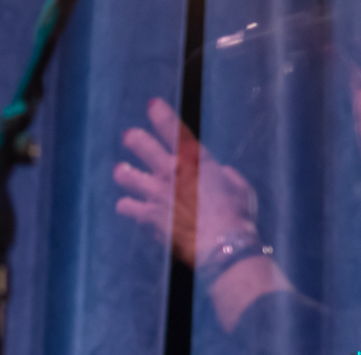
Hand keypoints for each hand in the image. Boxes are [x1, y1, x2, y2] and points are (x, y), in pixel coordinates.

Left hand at [113, 97, 258, 267]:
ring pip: (128, 176)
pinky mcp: (147, 217)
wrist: (221, 244)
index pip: (174, 131)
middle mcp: (171, 172)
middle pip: (144, 147)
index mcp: (196, 161)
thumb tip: (221, 173)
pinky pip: (128, 207)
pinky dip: (126, 206)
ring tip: (120, 171)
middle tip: (129, 135)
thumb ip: (226, 175)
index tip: (151, 104)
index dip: (161, 115)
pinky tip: (125, 206)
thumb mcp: (240, 187)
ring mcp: (156, 194)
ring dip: (124, 173)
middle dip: (135, 139)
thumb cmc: (237, 216)